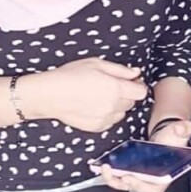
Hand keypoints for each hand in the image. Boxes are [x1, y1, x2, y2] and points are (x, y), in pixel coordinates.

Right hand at [31, 58, 147, 133]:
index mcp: (115, 89)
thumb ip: (120, 70)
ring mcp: (105, 119)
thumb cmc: (70, 75)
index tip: (131, 81)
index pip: (141, 92)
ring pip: (122, 113)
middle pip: (132, 102)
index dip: (137, 85)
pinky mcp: (96, 128)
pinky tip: (95, 105)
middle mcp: (113, 106)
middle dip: (126, 94)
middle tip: (112, 85)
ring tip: (101, 95)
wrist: (50, 94)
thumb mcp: (96, 63)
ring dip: (117, 105)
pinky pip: (110, 121)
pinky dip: (108, 114)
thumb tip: (135, 73)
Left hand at [102, 118, 190, 191]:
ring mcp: (140, 181)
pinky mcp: (131, 174)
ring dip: (113, 184)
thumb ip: (183, 129)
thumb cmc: (173, 139)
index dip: (141, 188)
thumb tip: (184, 127)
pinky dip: (110, 178)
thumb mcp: (180, 132)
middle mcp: (151, 184)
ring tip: (105, 171)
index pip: (153, 191)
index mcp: (163, 179)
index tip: (129, 178)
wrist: (166, 134)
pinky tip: (102, 170)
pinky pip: (119, 182)